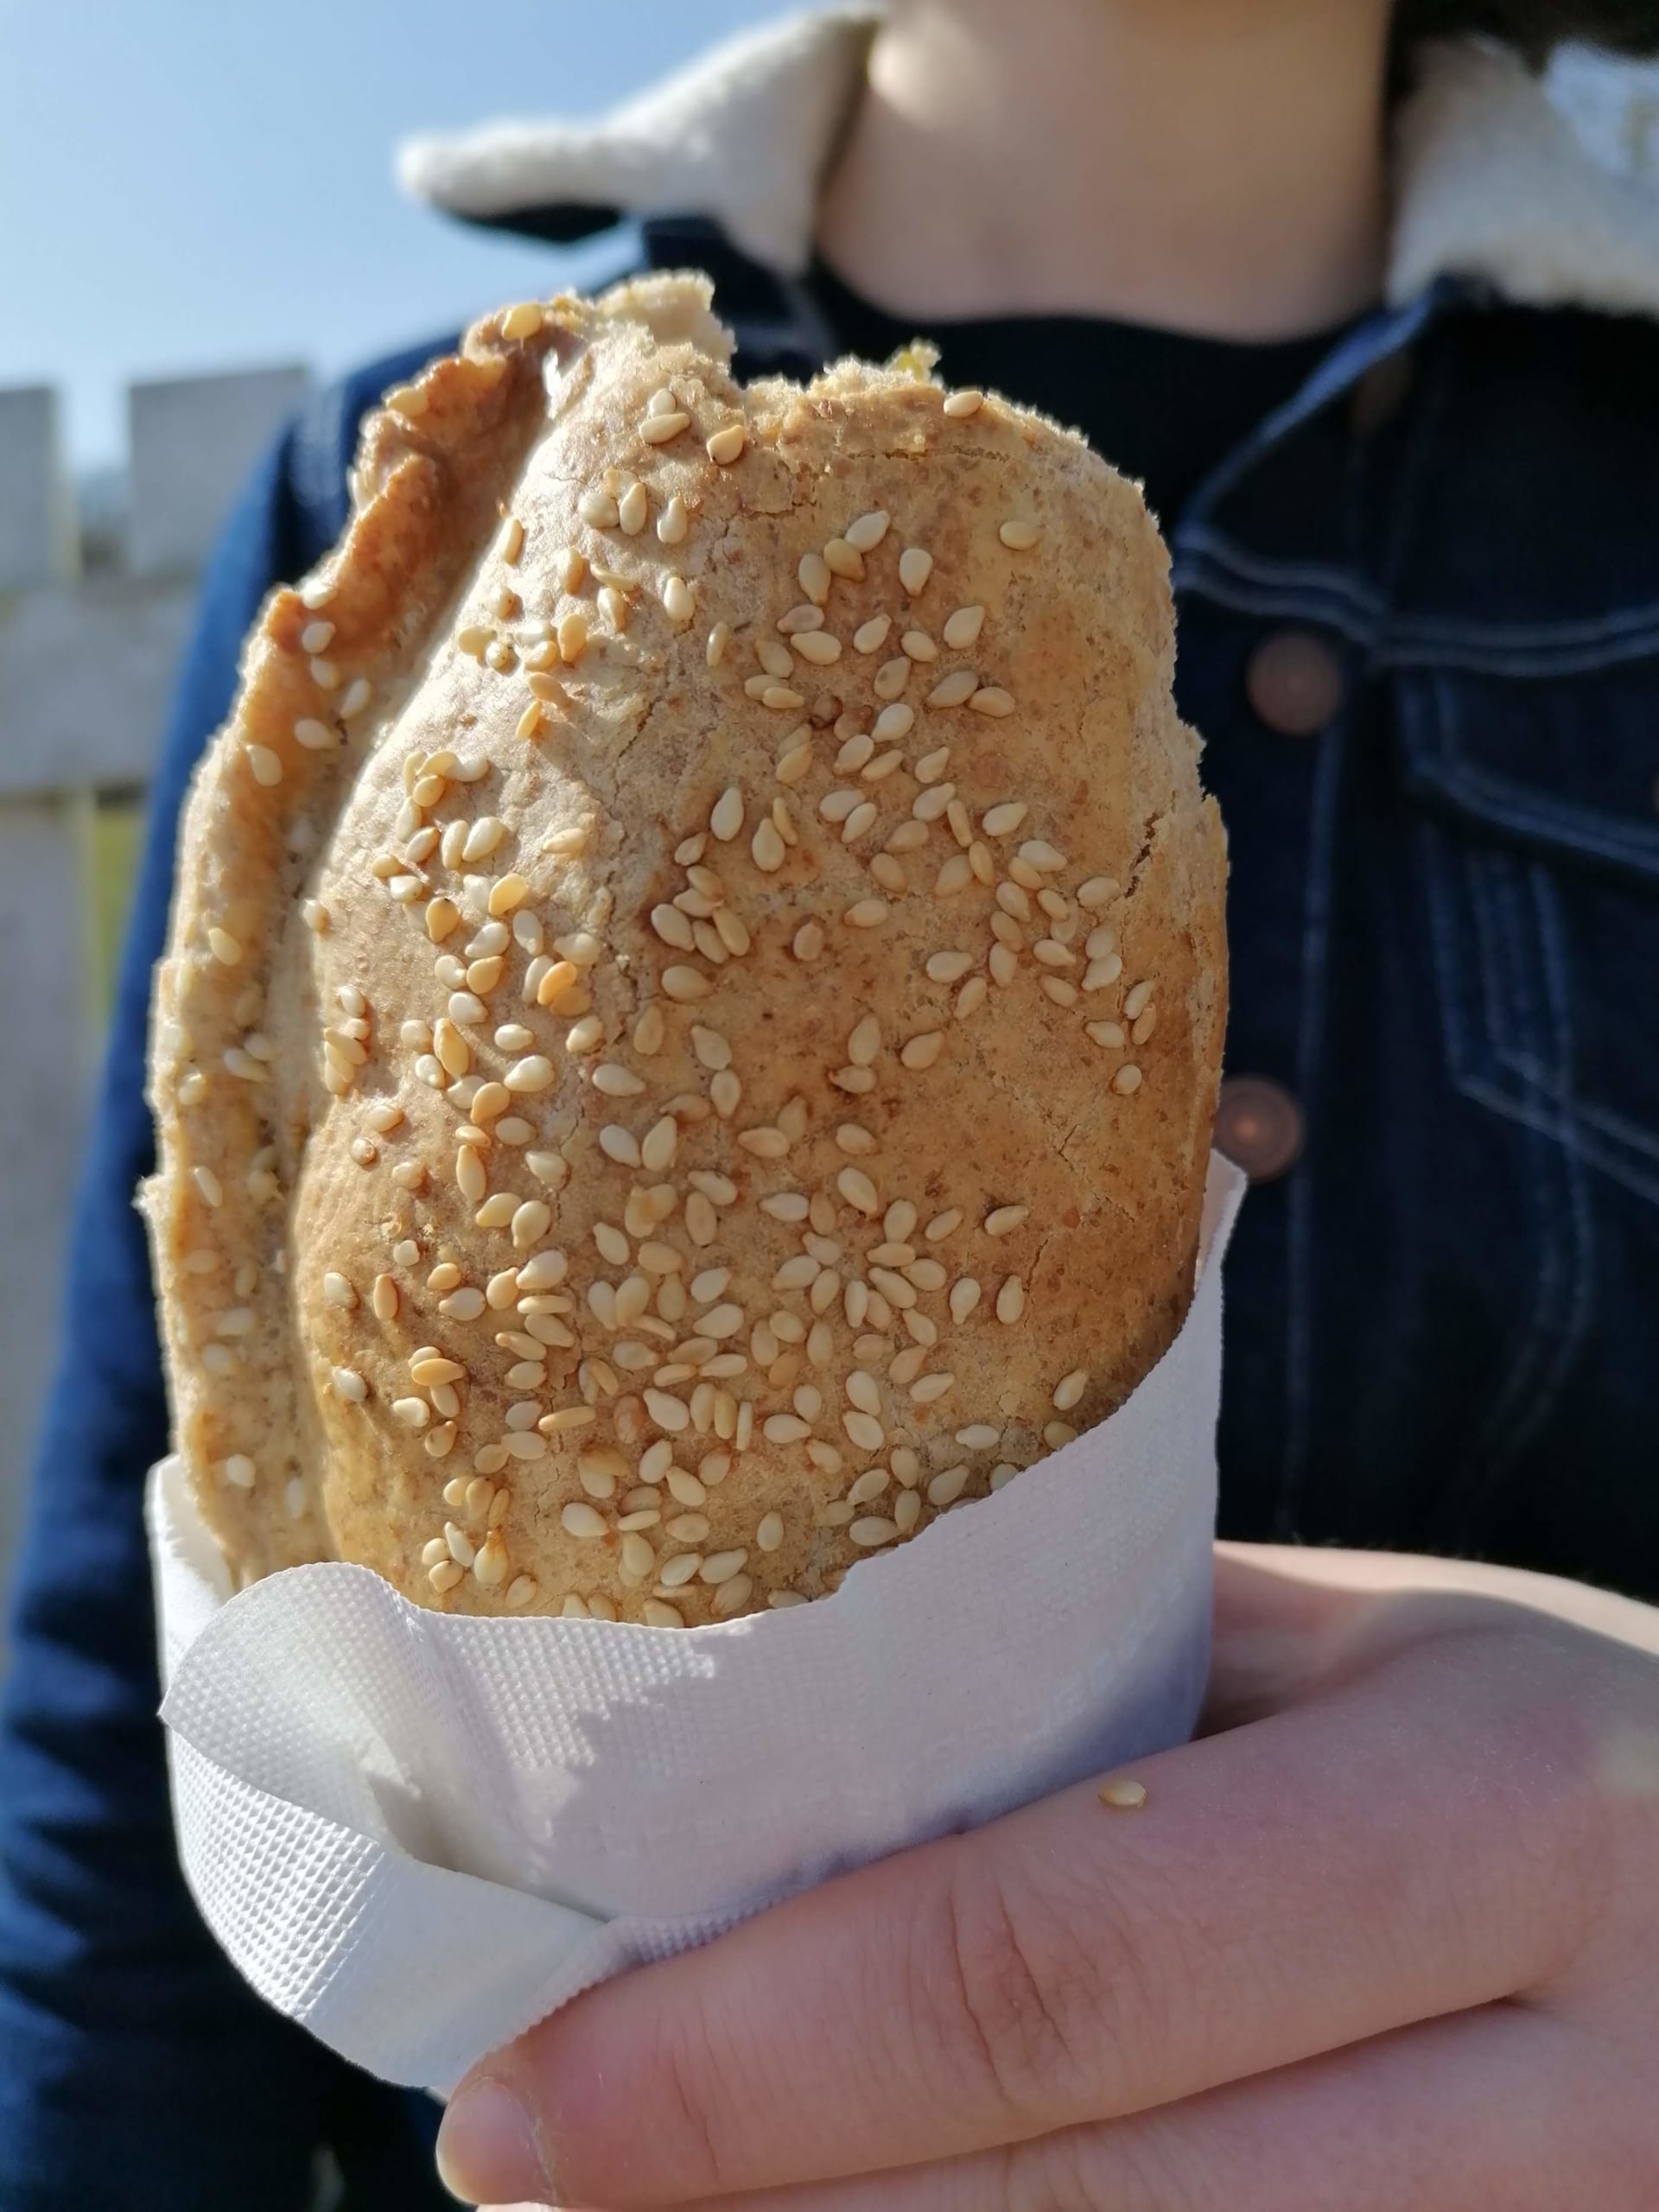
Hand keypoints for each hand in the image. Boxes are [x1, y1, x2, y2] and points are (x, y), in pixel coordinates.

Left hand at [437, 1546, 1658, 2209]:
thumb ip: (1120, 1703)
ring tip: (654, 2207)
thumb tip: (804, 1757)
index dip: (755, 2055)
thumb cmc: (1575, 1743)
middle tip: (527, 2162)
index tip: (521, 2088)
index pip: (1054, 1966)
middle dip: (753, 2199)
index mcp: (1503, 1819)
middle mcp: (1575, 2086)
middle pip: (1074, 2197)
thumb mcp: (1387, 1666)